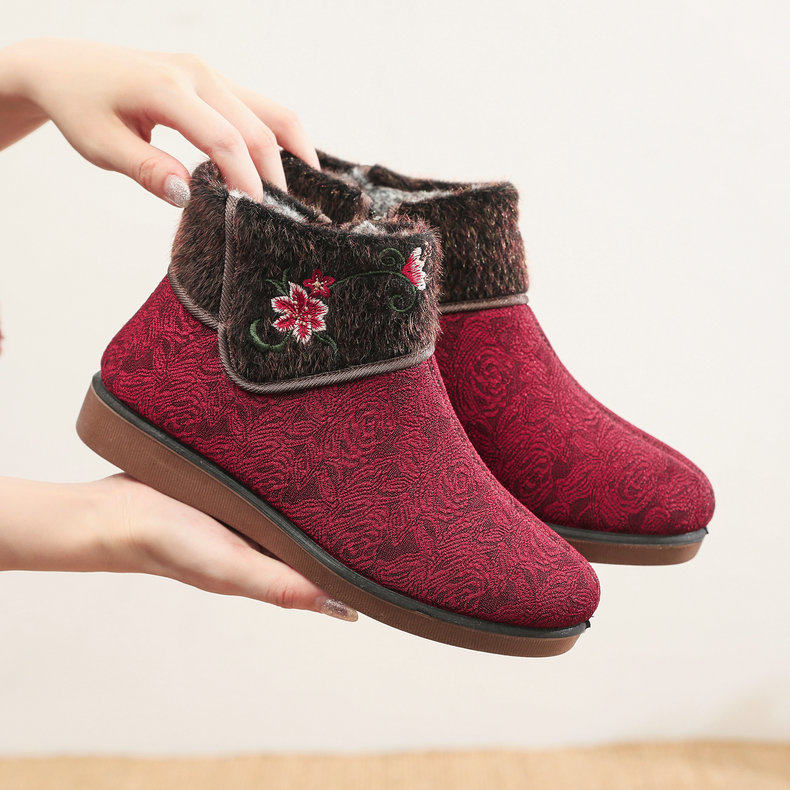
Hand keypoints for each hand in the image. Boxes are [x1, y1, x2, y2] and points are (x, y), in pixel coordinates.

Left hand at [0, 38, 319, 203]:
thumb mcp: (100, 145)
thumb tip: (186, 194)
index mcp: (166, 89)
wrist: (65, 67)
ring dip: (290, 152)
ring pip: (270, 112)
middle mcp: (196, 74)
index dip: (247, 181)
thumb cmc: (81, 107)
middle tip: (283, 217)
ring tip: (302, 191)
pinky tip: (289, 164)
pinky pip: (260, 107)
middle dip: (274, 175)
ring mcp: (208, 73)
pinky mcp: (213, 80)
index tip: (257, 216)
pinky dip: (279, 137)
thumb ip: (144, 169)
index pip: (224, 139)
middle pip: (256, 127)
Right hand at [0, 475, 356, 621]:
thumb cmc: (169, 544)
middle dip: (347, 523)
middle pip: (313, 535)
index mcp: (267, 565)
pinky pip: (267, 481)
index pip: (323, 567)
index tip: (396, 550)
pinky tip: (301, 453)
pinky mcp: (229, 487)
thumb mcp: (229, 566)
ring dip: (318, 495)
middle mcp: (261, 540)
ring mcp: (245, 513)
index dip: (356, 562)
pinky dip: (285, 473)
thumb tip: (341, 607)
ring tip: (358, 470)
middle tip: (390, 496)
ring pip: (293, 505)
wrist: (110, 511)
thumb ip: (278, 583)